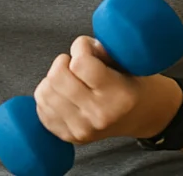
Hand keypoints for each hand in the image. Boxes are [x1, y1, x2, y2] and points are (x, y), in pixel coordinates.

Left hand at [33, 36, 181, 144]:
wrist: (141, 116)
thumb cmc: (133, 84)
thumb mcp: (128, 62)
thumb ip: (103, 51)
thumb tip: (79, 47)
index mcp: (118, 95)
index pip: (80, 63)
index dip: (81, 47)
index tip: (87, 48)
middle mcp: (99, 115)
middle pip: (57, 77)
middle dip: (64, 62)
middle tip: (77, 64)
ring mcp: (82, 129)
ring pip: (45, 92)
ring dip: (54, 78)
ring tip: (71, 78)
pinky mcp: (68, 136)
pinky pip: (41, 108)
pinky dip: (49, 95)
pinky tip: (64, 93)